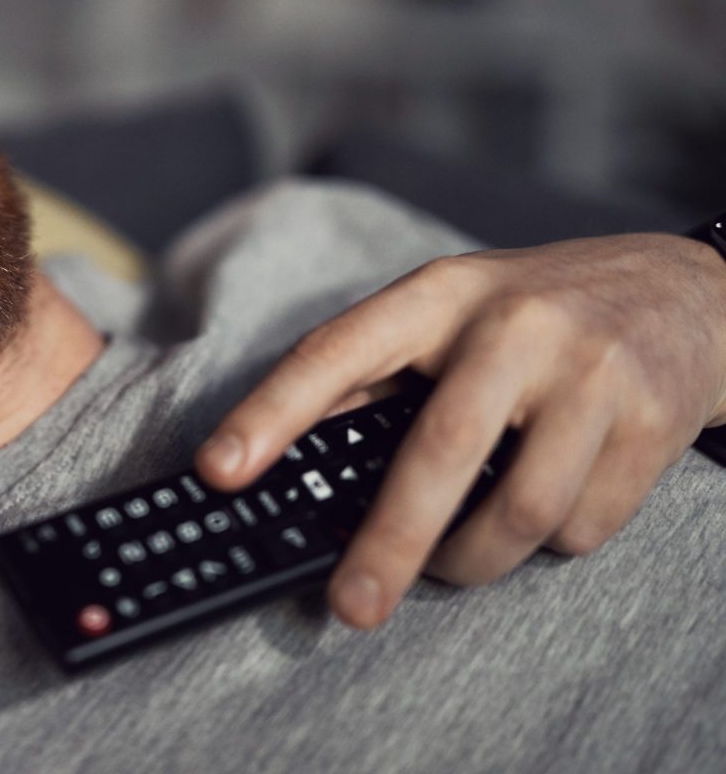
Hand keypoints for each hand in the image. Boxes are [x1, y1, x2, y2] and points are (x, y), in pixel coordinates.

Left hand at [194, 235, 725, 628]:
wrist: (686, 292)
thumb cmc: (537, 313)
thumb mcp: (450, 312)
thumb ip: (375, 374)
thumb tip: (288, 458)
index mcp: (439, 296)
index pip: (336, 353)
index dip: (270, 415)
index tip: (219, 471)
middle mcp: (513, 327)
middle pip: (436, 454)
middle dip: (386, 544)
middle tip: (350, 605)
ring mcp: (590, 373)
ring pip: (519, 514)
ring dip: (474, 561)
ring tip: (455, 560)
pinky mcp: (652, 422)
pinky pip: (582, 528)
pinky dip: (550, 544)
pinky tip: (545, 507)